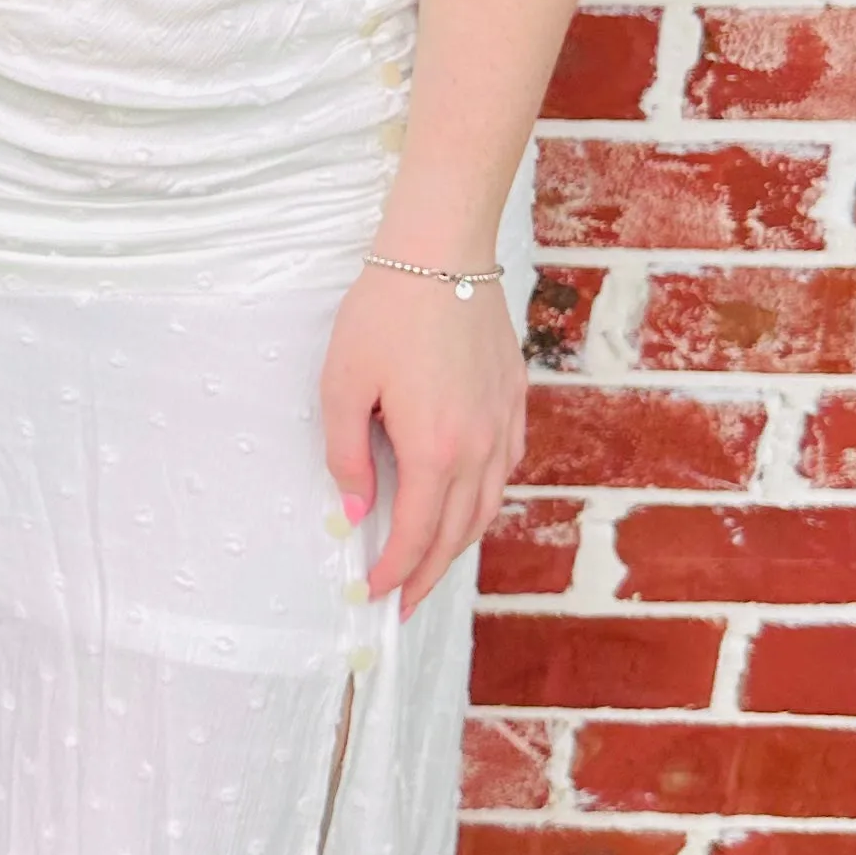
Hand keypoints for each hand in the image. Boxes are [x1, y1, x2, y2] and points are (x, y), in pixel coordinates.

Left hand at [318, 265, 525, 619]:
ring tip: (433, 563)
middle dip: (428, 575)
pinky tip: (467, 501)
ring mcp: (502, 423)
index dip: (395, 572)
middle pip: (457, 533)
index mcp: (435, 450)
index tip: (374, 594)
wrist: (442, 252)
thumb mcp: (342, 385)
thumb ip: (346, 455)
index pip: (416, 534)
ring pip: (488, 505)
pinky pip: (505, 467)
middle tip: (404, 602)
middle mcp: (479, 447)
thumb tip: (355, 509)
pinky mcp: (513, 398)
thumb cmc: (384, 313)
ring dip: (459, 543)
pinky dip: (484, 499)